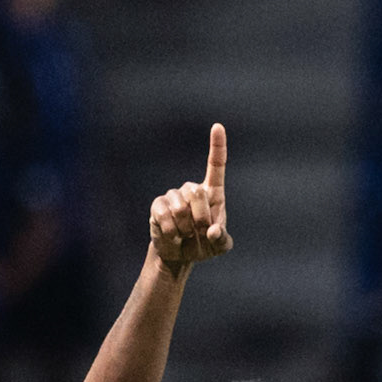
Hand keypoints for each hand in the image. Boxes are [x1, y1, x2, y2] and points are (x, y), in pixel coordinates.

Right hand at [150, 123, 232, 274]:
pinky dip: (172, 233)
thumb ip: (223, 240)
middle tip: (200, 233)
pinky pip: (165, 217)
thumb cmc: (203, 245)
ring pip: (181, 208)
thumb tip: (213, 231)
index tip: (217, 127)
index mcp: (212, 193)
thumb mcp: (219, 247)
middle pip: (198, 193)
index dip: (217, 147)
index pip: (216, 166)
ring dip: (186, 229)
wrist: (179, 255)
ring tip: (186, 235)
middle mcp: (192, 189)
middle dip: (201, 219)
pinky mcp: (158, 205)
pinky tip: (173, 236)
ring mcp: (174, 196)